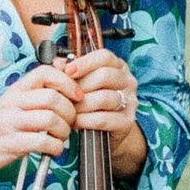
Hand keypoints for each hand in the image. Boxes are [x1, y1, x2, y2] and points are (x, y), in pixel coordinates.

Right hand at [0, 64, 78, 175]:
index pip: (45, 72)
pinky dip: (55, 147)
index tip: (76, 96)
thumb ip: (37, 90)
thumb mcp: (14, 101)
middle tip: (70, 122)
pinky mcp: (11, 143)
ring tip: (61, 137)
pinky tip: (53, 150)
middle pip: (53, 98)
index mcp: (16, 89)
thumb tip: (66, 70)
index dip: (67, 82)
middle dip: (70, 112)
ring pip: (50, 119)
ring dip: (64, 131)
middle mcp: (13, 102)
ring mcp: (11, 123)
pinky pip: (42, 142)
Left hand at [65, 45, 150, 177]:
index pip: (105, 56)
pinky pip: (104, 118)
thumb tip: (58, 63)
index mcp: (118, 67)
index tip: (68, 71)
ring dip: (82, 105)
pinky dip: (86, 120)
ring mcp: (130, 101)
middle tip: (67, 95)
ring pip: (104, 97)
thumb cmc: (91, 103)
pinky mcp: (127, 121)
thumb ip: (71, 72)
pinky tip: (76, 122)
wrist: (105, 132)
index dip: (85, 62)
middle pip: (105, 75)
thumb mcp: (82, 84)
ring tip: (70, 110)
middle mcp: (128, 81)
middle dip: (81, 86)